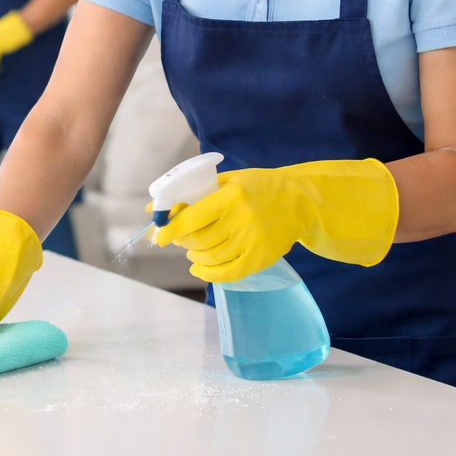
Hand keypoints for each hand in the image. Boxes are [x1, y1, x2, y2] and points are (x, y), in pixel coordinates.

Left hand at [154, 159, 398, 282]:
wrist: (300, 201)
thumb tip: (154, 209)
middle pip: (199, 239)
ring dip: (195, 255)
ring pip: (211, 257)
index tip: (158, 236)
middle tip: (178, 239)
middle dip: (182, 241)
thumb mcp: (227, 181)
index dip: (171, 229)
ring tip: (193, 249)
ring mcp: (253, 241)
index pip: (192, 217)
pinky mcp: (261, 258)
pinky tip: (199, 269)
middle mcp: (241, 220)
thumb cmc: (258, 187)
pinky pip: (228, 273)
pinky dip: (209, 274)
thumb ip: (192, 194)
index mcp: (230, 197)